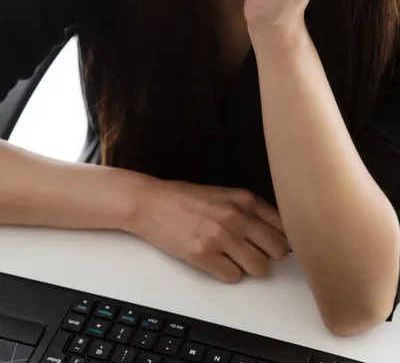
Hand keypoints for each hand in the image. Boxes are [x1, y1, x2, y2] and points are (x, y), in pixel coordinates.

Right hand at [131, 178, 289, 281]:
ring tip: (232, 257)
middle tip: (251, 252)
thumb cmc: (186, 199)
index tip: (272, 244)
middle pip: (278, 251)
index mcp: (245, 199)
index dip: (280, 240)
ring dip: (248, 267)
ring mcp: (220, 236)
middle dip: (267, 256)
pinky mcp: (203, 255)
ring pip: (259, 268)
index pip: (284, 227)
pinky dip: (227, 273)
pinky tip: (215, 261)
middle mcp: (236, 216)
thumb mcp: (224, 195)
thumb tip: (278, 233)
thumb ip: (250, 210)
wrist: (151, 203)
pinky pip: (233, 277)